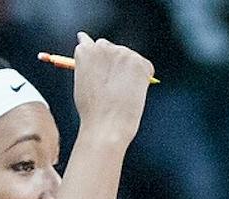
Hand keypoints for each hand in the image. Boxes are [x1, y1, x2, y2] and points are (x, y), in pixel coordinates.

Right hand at [72, 32, 153, 147]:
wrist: (106, 126)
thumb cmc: (92, 113)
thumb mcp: (83, 85)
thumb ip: (88, 68)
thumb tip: (97, 63)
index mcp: (85, 50)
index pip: (91, 43)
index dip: (98, 58)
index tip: (100, 67)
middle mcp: (103, 46)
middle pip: (112, 49)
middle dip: (114, 63)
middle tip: (114, 89)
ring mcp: (122, 53)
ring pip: (129, 59)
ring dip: (128, 72)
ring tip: (122, 96)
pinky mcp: (139, 62)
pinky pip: (145, 67)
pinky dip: (143, 80)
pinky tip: (133, 95)